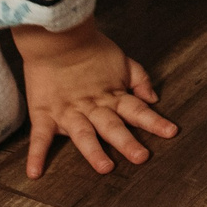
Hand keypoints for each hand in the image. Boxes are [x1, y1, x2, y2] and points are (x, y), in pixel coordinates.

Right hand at [12, 21, 176, 177]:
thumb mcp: (122, 60)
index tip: (171, 132)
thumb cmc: (90, 47)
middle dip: (127, 142)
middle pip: (113, 126)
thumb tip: (153, 99)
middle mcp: (92, 107)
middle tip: (141, 157)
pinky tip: (35, 172)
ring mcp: (68, 111)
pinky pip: (39, 137)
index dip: (154, 121)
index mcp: (112, 96)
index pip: (137, 111)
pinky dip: (36, 154)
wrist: (56, 35)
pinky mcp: (44, 112)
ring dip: (94, 151)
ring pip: (83, 134)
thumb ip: (139, 80)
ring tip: (104, 167)